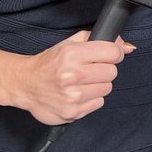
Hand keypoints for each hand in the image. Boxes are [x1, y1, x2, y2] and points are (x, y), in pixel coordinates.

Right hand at [7, 30, 131, 124]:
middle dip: (103, 70)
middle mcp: (72, 75)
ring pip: (107, 88)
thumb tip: (126, 46)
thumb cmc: (49, 64)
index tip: (107, 56)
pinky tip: (77, 94)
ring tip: (81, 83)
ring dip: (98, 85)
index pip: (113, 53)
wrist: (25, 85)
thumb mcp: (69, 44)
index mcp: (71, 54)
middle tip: (89, 70)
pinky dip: (91, 99)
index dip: (113, 54)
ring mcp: (72, 96)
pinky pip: (98, 103)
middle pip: (112, 72)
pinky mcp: (72, 112)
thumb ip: (98, 39)